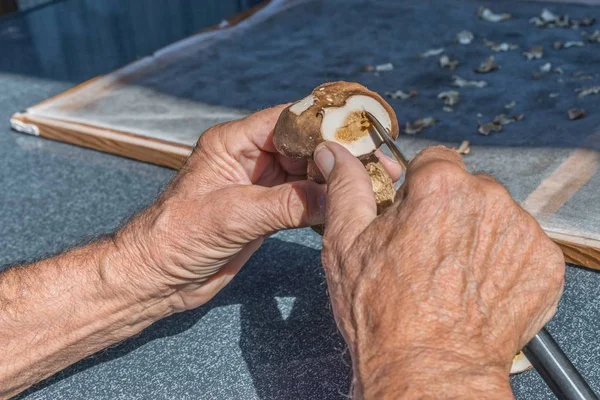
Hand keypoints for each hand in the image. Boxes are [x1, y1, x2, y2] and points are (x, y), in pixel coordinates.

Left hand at [117, 106, 402, 312]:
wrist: (156, 278)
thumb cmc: (175, 238)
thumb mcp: (231, 215)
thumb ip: (285, 204)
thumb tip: (336, 196)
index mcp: (232, 143)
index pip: (286, 120)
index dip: (323, 123)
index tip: (358, 132)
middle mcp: (249, 159)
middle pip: (303, 145)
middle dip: (336, 154)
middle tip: (374, 163)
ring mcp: (259, 186)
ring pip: (306, 173)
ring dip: (334, 180)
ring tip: (370, 184)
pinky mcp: (265, 211)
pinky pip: (302, 200)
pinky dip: (324, 203)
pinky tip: (346, 207)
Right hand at [314, 143, 564, 397]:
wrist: (426, 371)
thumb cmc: (382, 313)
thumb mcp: (346, 243)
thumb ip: (346, 187)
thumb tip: (334, 154)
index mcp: (439, 185)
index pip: (433, 161)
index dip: (416, 189)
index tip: (410, 216)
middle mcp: (489, 199)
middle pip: (467, 188)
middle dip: (448, 211)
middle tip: (426, 253)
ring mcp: (521, 231)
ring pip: (494, 216)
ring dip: (476, 234)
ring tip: (451, 275)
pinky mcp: (543, 263)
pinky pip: (520, 246)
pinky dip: (502, 261)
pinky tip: (477, 287)